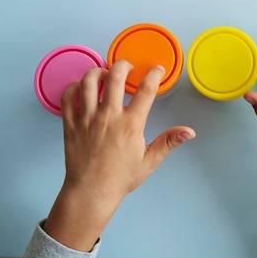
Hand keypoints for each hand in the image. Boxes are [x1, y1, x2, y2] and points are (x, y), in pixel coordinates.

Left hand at [44, 60, 194, 250]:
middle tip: (127, 66)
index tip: (157, 70)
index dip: (154, 75)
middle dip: (123, 65)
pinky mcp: (70, 124)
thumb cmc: (119, 179)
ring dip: (97, 72)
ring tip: (104, 74)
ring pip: (88, 81)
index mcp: (130, 125)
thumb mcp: (150, 161)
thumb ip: (169, 142)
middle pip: (114, 77)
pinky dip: (73, 86)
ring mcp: (86, 119)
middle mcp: (108, 118)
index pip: (146, 90)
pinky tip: (81, 88)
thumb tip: (189, 132)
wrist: (91, 192)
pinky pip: (67, 96)